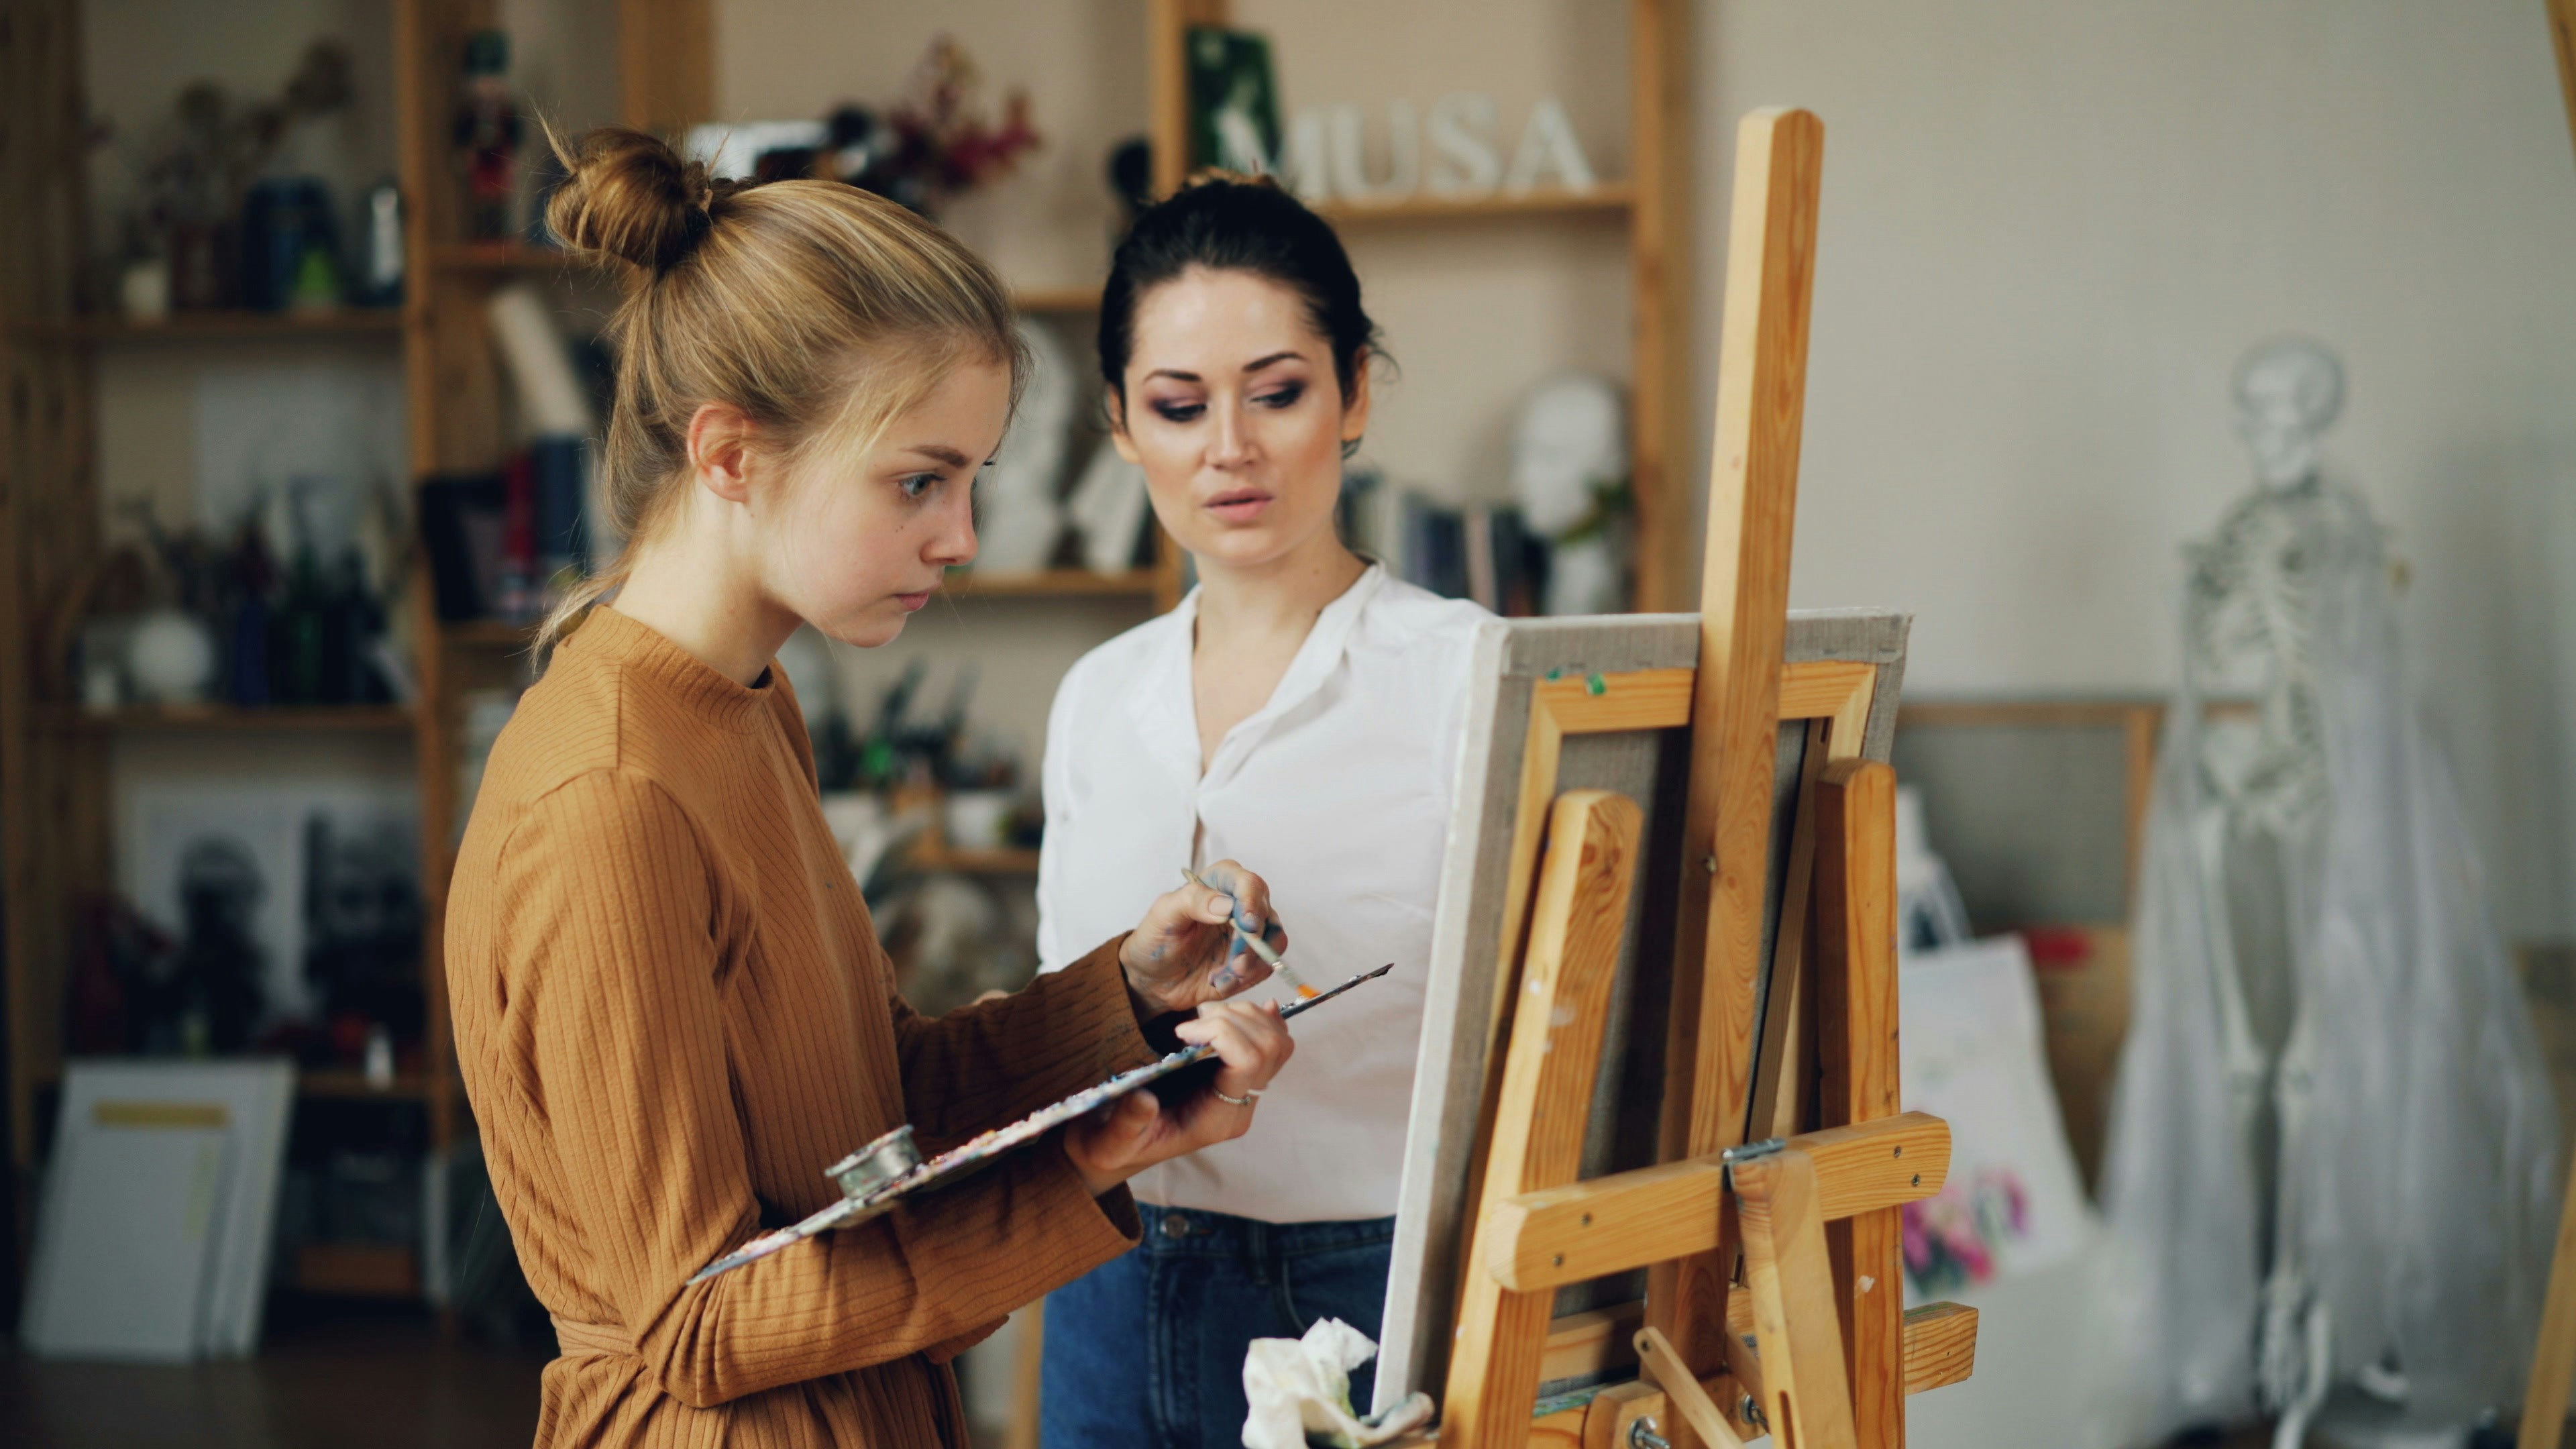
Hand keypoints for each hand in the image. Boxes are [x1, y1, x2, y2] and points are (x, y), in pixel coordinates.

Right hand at [1065, 999, 1294, 1194]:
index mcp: (1216, 1121)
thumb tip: (1144, 1099)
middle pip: (1269, 1047)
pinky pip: (1272, 1043)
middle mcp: (1239, 1106)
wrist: (1121, 1149)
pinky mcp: (1239, 1077)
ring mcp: (1244, 1091)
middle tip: (1192, 1021)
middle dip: (1234, 1020)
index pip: (1248, 1065)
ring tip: (1203, 1017)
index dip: (1223, 1033)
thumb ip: (1127, 1123)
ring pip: (1276, 1041)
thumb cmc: (1115, 1144)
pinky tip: (1245, 1009)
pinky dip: (1262, 1020)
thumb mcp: (1110, 1142)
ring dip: (1244, 1015)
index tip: (1182, 1031)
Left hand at [1117, 859, 1289, 1016]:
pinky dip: (1247, 978)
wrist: (1153, 980)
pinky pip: (1265, 966)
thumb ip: (1192, 901)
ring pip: (1274, 941)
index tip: (1246, 924)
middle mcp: (1239, 905)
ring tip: (1224, 978)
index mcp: (1219, 884)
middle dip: (1252, 944)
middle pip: (1266, 914)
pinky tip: (1221, 982)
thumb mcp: (1164, 915)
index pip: (1248, 883)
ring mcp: (1248, 933)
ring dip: (1253, 964)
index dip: (1252, 902)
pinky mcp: (1252, 959)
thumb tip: (1226, 905)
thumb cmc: (1155, 940)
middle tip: (1236, 965)